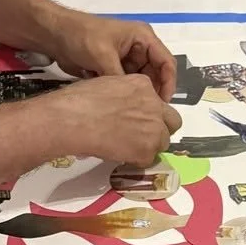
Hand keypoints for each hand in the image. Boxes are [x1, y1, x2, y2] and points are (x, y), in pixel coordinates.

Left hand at [44, 12, 176, 100]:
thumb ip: (119, 77)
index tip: (162, 105)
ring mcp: (126, 59)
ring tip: (134, 113)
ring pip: (140, 82)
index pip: (166, 62)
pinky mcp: (113, 69)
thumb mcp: (103, 55)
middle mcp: (139, 48)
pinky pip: (126, 85)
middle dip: (153, 93)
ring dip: (137, 95)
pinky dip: (124, 94)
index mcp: (143, 38)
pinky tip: (121, 108)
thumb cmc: (81, 36)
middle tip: (148, 114)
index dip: (168, 84)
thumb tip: (131, 101)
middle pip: (155, 75)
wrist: (54, 34)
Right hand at [51, 75, 181, 166]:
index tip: (137, 120)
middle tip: (142, 136)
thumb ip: (125, 95)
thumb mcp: (107, 85)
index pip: (158, 102)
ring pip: (164, 141)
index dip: (149, 113)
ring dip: (150, 146)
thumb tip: (122, 108)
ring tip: (128, 148)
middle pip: (172, 121)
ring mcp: (154, 127)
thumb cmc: (79, 100)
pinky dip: (137, 160)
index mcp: (143, 85)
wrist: (73, 119)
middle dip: (161, 129)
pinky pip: (149, 159)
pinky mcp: (147, 149)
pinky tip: (120, 155)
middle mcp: (154, 104)